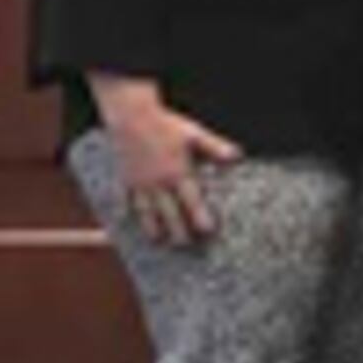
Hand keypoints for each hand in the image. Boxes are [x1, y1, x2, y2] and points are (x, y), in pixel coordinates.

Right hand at [100, 93, 242, 248]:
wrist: (131, 117)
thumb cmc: (166, 125)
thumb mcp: (195, 134)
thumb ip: (216, 148)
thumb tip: (238, 157)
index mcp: (178, 173)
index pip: (192, 202)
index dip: (201, 218)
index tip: (208, 232)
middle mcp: (158, 183)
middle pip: (169, 214)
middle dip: (177, 231)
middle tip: (185, 245)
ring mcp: (139, 183)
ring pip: (146, 212)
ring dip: (153, 228)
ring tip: (158, 241)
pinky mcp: (125, 178)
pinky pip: (125, 199)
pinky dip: (126, 211)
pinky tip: (127, 220)